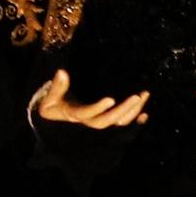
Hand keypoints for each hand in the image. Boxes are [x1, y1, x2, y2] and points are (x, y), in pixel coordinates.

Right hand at [31, 68, 148, 131]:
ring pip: (117, 123)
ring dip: (132, 111)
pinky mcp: (105, 121)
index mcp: (73, 115)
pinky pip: (121, 124)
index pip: (86, 113)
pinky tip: (145, 113)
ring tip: (143, 96)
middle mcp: (87, 122)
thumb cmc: (54, 105)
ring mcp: (97, 122)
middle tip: (136, 97)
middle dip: (122, 110)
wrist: (57, 121)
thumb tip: (62, 72)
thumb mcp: (51, 97)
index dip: (98, 108)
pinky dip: (133, 119)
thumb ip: (57, 86)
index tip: (111, 99)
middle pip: (106, 121)